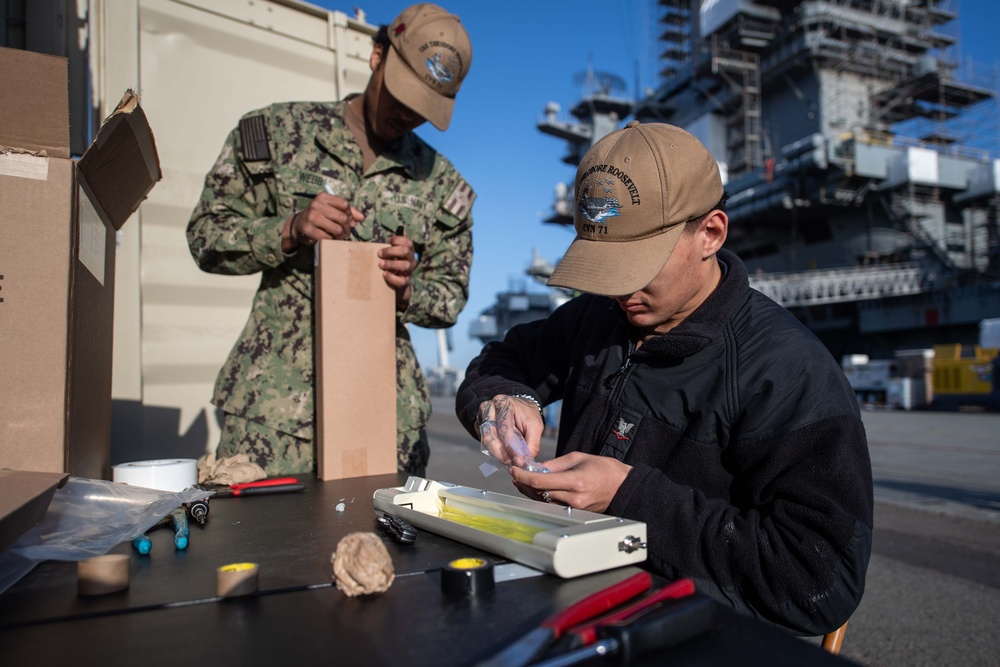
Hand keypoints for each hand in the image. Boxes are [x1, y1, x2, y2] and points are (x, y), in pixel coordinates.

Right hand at [283, 192, 363, 251]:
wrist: (298, 225)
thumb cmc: (319, 216)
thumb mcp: (331, 210)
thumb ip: (347, 212)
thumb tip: (361, 217)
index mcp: (323, 197)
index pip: (345, 204)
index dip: (350, 214)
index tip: (348, 221)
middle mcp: (316, 205)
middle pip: (342, 217)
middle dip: (347, 228)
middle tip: (345, 233)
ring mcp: (311, 217)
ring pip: (337, 229)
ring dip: (341, 236)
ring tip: (339, 236)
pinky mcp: (308, 229)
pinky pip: (327, 237)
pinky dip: (331, 240)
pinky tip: (329, 239)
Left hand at [378, 232, 415, 310]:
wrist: (395, 285)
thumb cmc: (391, 265)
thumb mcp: (392, 254)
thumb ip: (391, 245)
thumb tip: (391, 229)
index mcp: (409, 251)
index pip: (407, 242)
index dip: (398, 240)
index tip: (388, 241)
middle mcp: (411, 260)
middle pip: (406, 252)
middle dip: (391, 251)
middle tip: (379, 254)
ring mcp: (409, 272)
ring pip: (405, 265)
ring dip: (391, 264)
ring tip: (380, 264)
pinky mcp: (405, 283)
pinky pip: (401, 281)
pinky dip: (392, 277)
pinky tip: (384, 274)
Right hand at [475, 395, 543, 467]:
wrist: (518, 407)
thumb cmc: (527, 414)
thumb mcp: (536, 425)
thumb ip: (532, 443)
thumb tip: (524, 460)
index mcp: (504, 403)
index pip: (504, 427)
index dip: (511, 446)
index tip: (518, 460)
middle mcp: (489, 407)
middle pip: (490, 434)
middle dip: (501, 453)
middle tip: (512, 463)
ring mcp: (481, 416)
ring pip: (485, 439)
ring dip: (497, 454)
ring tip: (509, 460)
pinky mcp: (478, 424)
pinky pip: (483, 441)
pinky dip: (493, 450)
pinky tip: (503, 454)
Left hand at [509, 451, 630, 511]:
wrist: (623, 486)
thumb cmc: (605, 469)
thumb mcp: (579, 458)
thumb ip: (555, 464)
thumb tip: (537, 467)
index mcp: (575, 481)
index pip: (540, 481)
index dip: (523, 476)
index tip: (514, 470)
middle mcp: (573, 498)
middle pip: (539, 493)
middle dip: (523, 483)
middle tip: (515, 474)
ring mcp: (574, 508)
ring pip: (544, 500)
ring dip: (530, 490)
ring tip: (521, 480)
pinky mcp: (575, 512)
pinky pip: (553, 504)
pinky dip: (542, 496)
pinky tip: (536, 488)